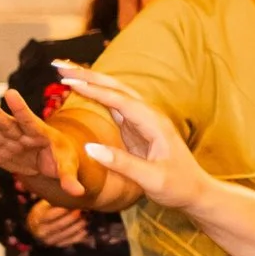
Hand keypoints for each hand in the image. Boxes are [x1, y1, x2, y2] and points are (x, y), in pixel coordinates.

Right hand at [0, 88, 83, 194]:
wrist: (51, 164)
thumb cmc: (62, 160)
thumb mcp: (68, 167)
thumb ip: (70, 178)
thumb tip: (78, 192)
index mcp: (41, 134)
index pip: (30, 120)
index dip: (20, 108)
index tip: (10, 93)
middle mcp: (23, 135)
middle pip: (8, 124)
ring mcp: (10, 141)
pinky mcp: (0, 150)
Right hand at [27, 199, 94, 248]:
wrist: (39, 224)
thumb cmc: (45, 209)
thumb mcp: (45, 203)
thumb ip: (54, 200)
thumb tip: (71, 191)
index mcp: (37, 219)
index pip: (49, 216)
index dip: (62, 210)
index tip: (72, 203)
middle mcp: (41, 232)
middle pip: (60, 225)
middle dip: (72, 217)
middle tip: (82, 209)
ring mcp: (50, 241)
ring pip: (66, 233)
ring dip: (78, 225)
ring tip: (86, 217)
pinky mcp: (58, 245)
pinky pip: (71, 241)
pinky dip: (79, 235)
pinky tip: (85, 228)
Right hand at [47, 63, 211, 216]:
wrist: (196, 191)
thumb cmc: (178, 186)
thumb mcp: (151, 179)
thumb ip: (122, 163)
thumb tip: (89, 149)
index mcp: (154, 123)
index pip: (120, 100)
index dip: (94, 90)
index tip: (68, 81)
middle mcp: (148, 115)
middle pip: (115, 88)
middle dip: (87, 74)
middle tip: (58, 64)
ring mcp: (142, 120)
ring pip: (113, 93)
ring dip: (89, 80)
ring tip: (63, 70)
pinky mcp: (136, 127)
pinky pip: (113, 105)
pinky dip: (95, 94)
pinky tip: (80, 88)